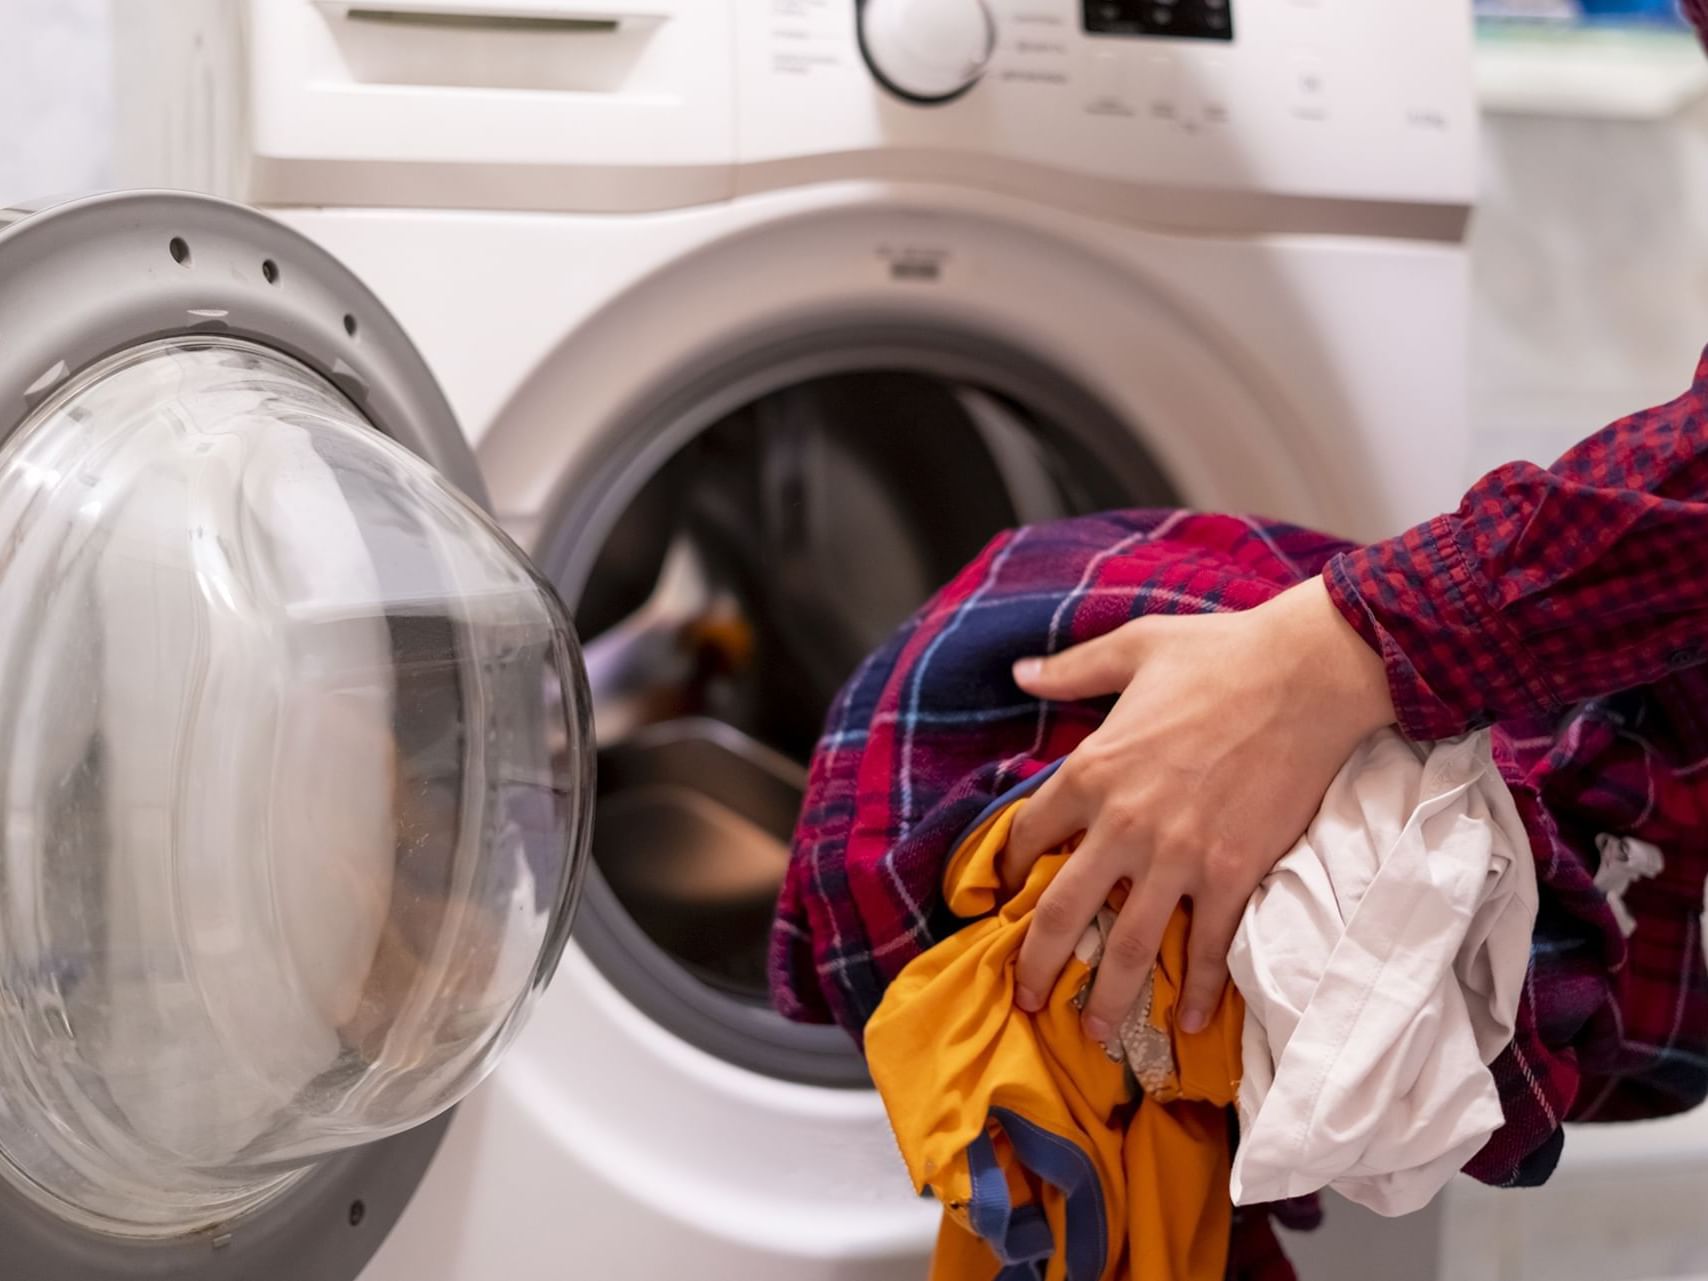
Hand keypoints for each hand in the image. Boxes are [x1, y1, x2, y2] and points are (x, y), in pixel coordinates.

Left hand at [1006, 576, 1394, 1039]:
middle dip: (1038, 965)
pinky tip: (1194, 1023)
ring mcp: (1180, 857)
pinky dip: (1203, 992)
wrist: (1307, 673)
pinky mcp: (1235, 874)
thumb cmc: (1220, 655)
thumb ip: (1070, 670)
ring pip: (1131, 948)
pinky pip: (1212, 948)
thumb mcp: (1132, 648)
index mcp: (1091, 770)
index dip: (1010, 872)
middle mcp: (1124, 824)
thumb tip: (1019, 671)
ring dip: (1109, 999)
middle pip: (1062, 912)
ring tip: (1096, 1034)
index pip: (1029, 837)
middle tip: (1026, 998)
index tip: (1003, 899)